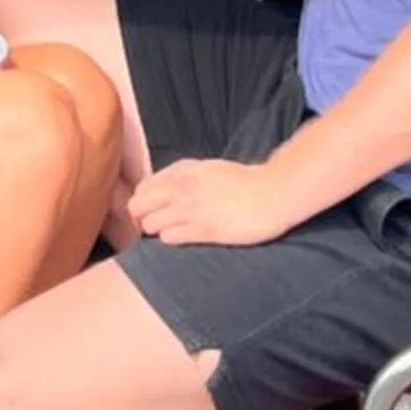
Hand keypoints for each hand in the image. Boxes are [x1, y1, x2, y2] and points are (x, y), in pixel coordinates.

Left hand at [129, 158, 292, 247]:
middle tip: (155, 226)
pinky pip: (168, 238)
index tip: (154, 211)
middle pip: (137, 206)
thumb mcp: (210, 169)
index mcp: (183, 170)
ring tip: (173, 233)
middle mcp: (181, 187)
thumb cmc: (246, 182)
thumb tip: (165, 190)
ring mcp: (191, 208)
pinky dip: (171, 240)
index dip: (145, 202)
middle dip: (141, 218)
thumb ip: (185, 176)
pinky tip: (185, 238)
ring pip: (149, 224)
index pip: (143, 187)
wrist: (273, 193)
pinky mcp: (203, 229)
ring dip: (157, 231)